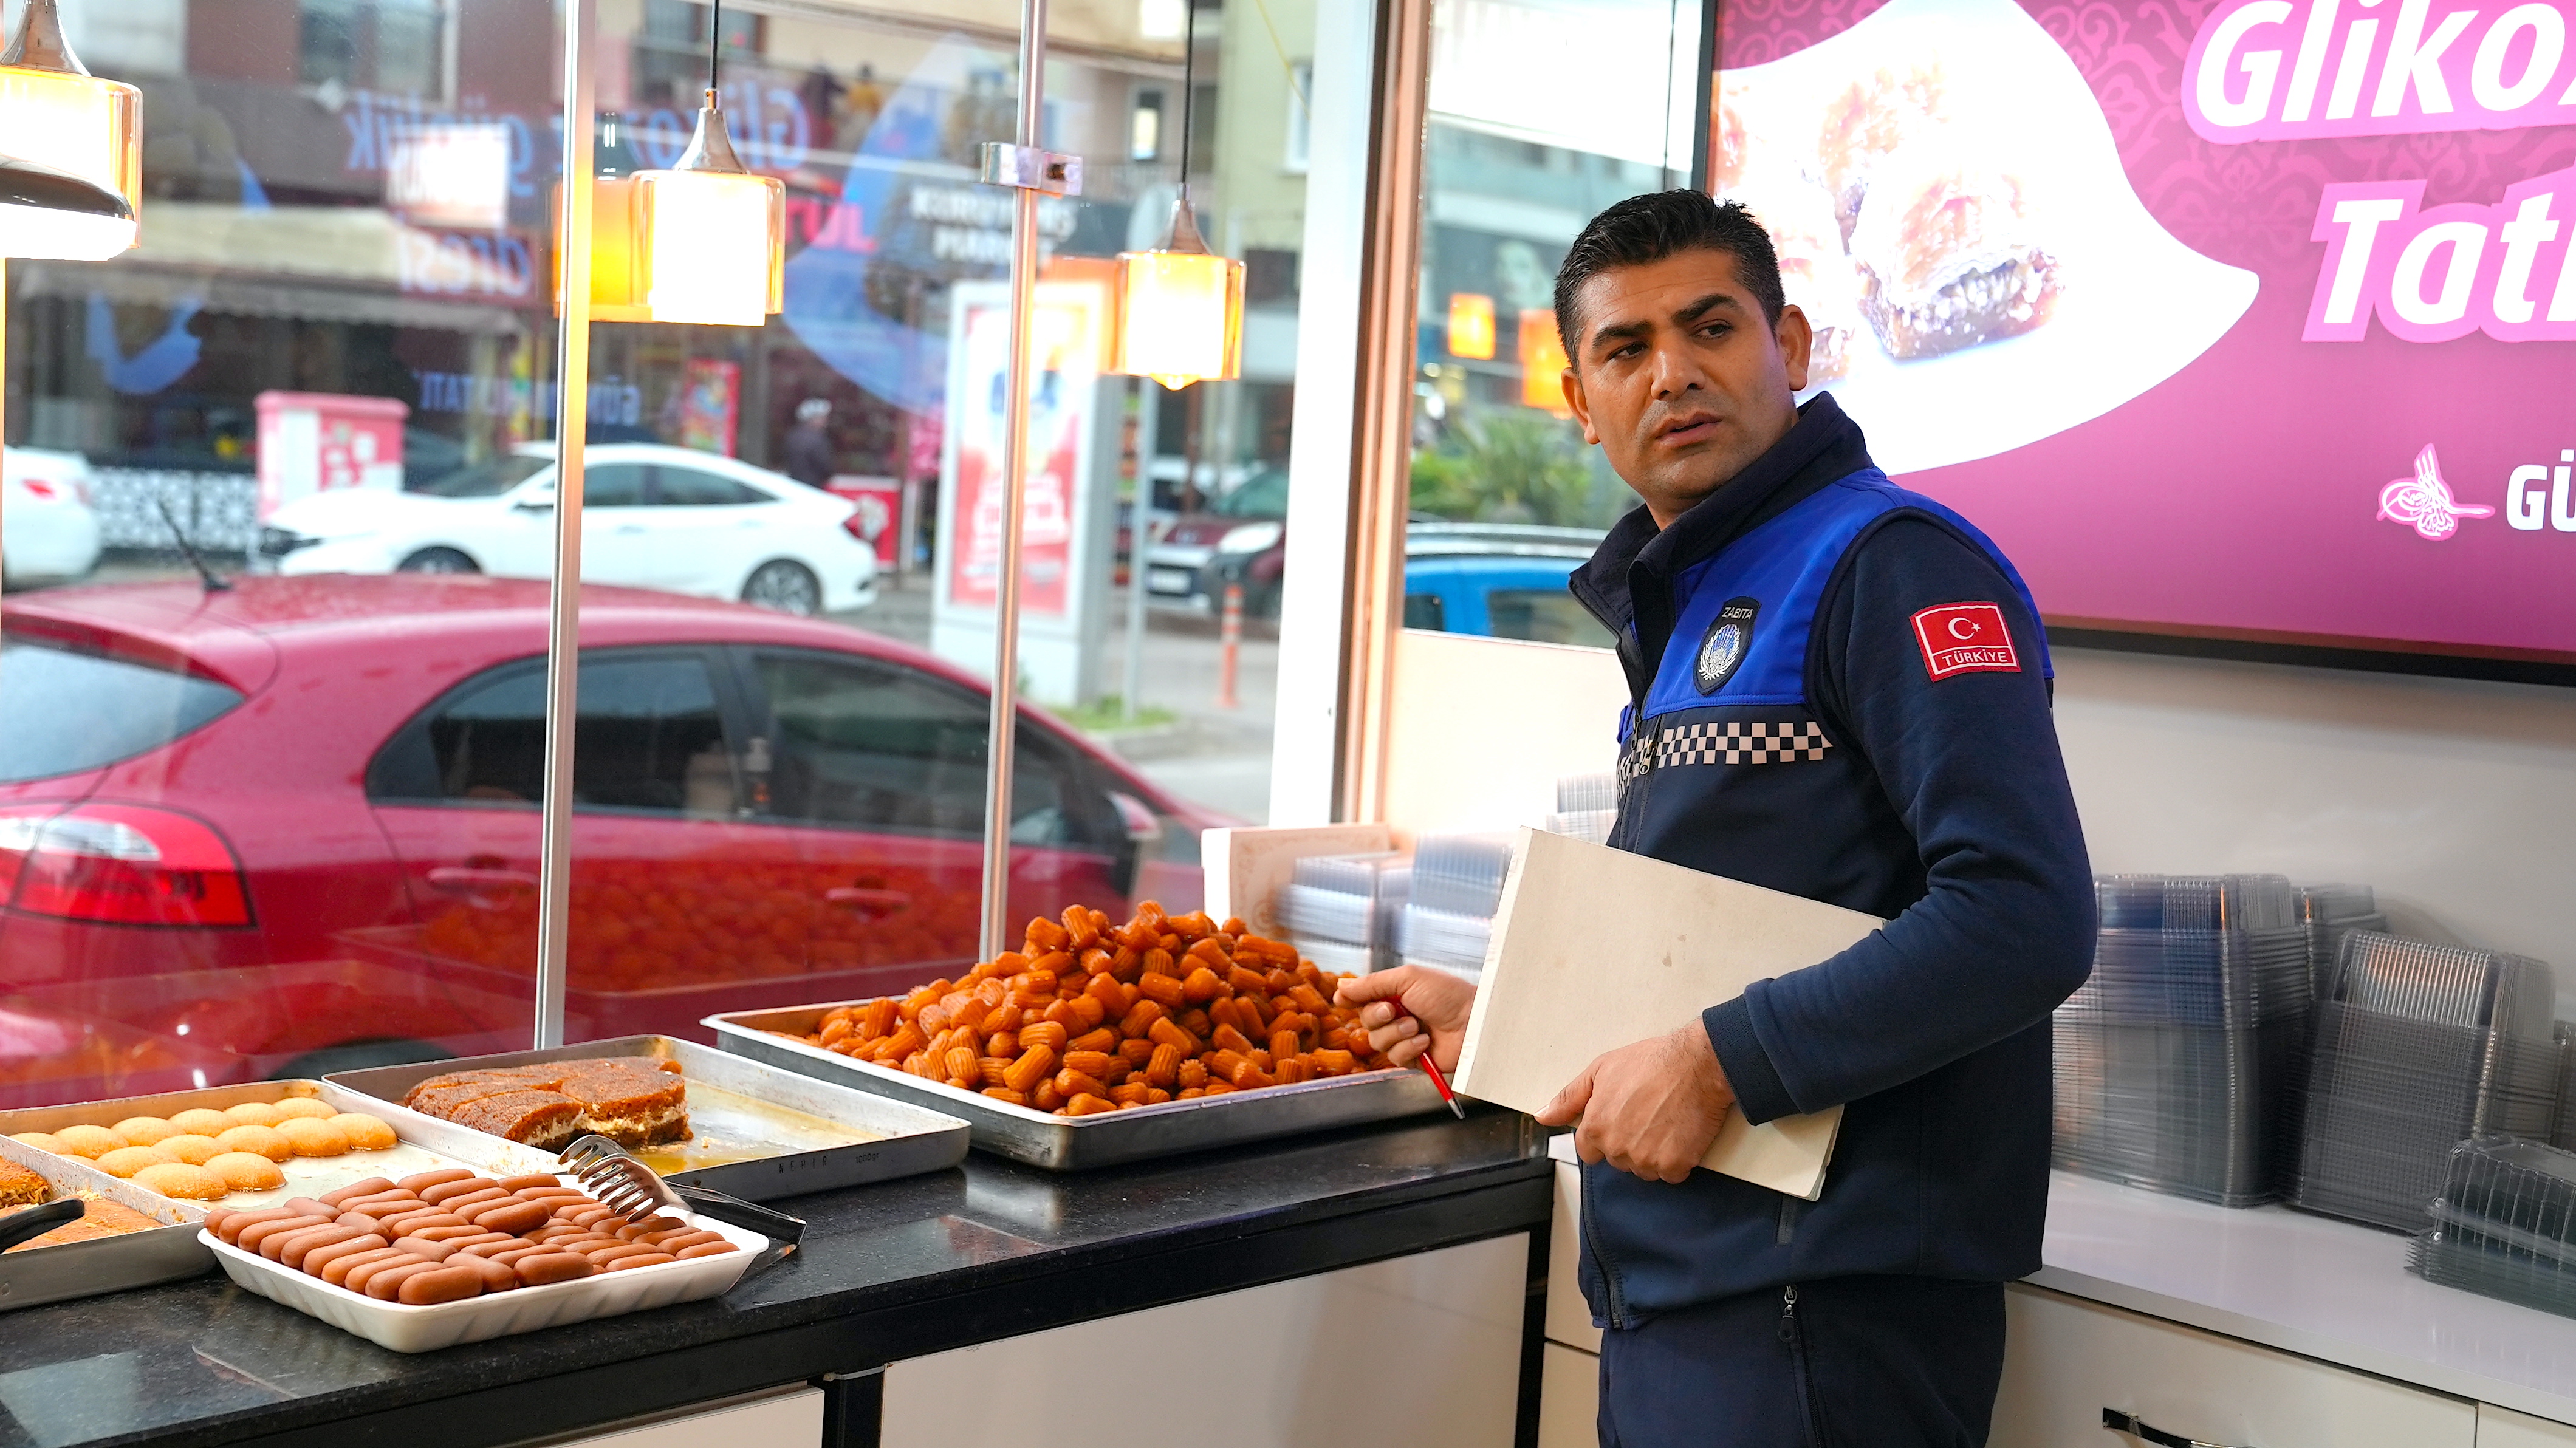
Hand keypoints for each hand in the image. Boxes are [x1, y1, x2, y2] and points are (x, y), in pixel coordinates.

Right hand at [1335, 966, 1474, 1073]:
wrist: (1474, 1021)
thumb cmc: (1448, 995)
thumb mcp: (1407, 978)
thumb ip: (1372, 984)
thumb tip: (1341, 987)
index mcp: (1395, 993)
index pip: (1362, 998)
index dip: (1351, 1000)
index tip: (1344, 1001)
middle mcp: (1397, 1016)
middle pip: (1365, 1021)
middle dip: (1378, 1016)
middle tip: (1395, 1010)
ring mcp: (1404, 1038)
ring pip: (1377, 1041)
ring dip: (1396, 1033)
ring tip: (1417, 1026)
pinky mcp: (1413, 1058)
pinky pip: (1394, 1058)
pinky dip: (1408, 1048)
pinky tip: (1425, 1041)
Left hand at [1534, 1023, 1734, 1183]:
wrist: (1697, 1064)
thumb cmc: (1653, 1062)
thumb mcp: (1601, 1070)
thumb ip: (1569, 1098)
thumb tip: (1543, 1116)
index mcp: (1596, 1127)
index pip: (1589, 1151)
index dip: (1603, 1135)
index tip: (1619, 1122)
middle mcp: (1617, 1147)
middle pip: (1617, 1160)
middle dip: (1629, 1143)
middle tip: (1647, 1115)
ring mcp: (1646, 1159)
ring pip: (1643, 1170)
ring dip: (1653, 1154)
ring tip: (1664, 1122)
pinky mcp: (1674, 1165)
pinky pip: (1671, 1174)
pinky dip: (1677, 1160)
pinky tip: (1679, 1134)